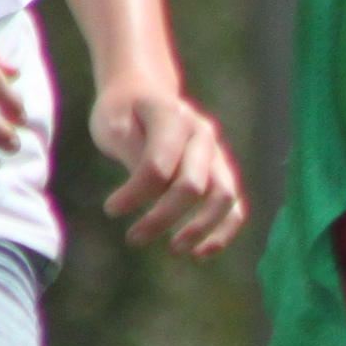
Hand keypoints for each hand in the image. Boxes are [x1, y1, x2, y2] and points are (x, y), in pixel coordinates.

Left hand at [87, 83, 244, 254]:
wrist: (144, 91)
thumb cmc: (121, 111)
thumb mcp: (112, 125)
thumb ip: (133, 156)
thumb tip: (148, 196)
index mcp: (173, 115)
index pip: (159, 164)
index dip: (136, 194)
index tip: (111, 209)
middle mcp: (202, 133)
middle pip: (192, 184)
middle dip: (164, 217)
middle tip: (134, 239)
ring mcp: (217, 152)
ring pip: (223, 196)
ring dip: (201, 228)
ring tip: (176, 251)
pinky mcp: (222, 170)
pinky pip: (234, 205)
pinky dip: (223, 231)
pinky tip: (201, 253)